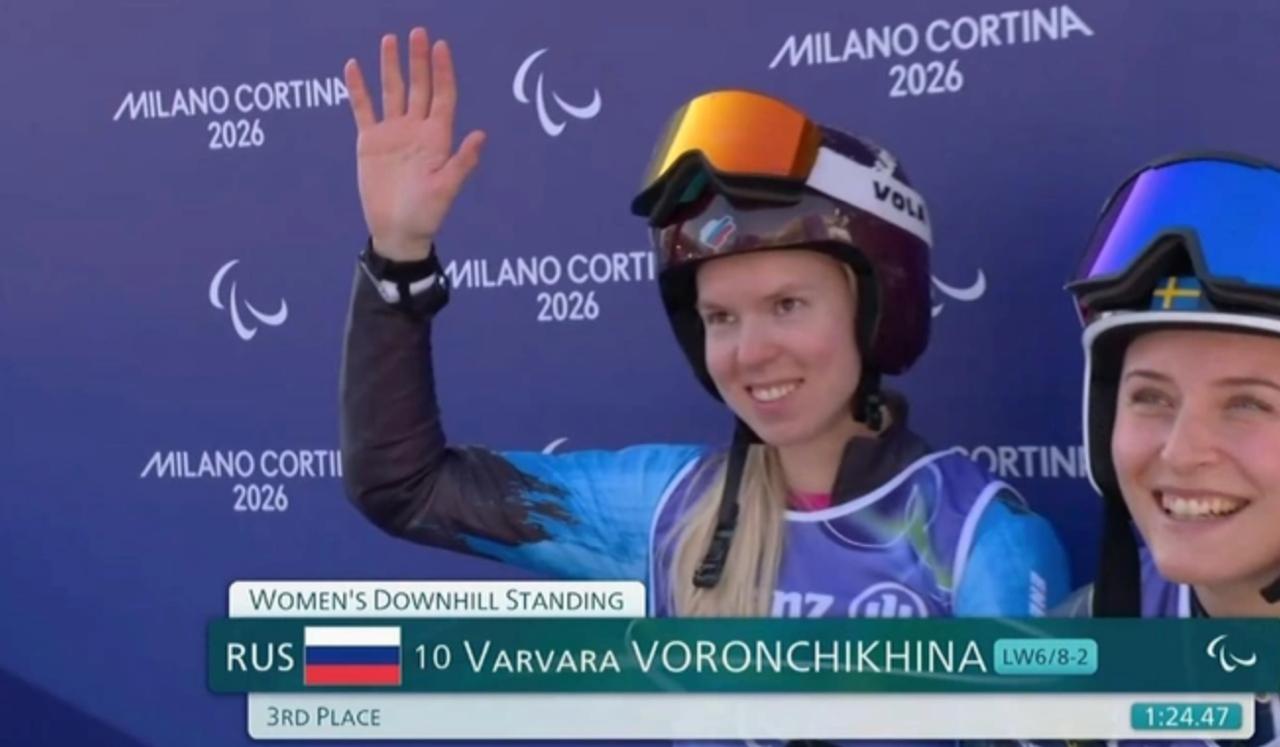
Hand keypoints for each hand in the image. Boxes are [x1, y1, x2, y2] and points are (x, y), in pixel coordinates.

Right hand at [344, 27, 485, 261]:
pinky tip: (353, 66)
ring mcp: (393, 133)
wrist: (397, 231)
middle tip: (418, 32)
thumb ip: (461, 162)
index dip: (442, 72)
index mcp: (437, 138)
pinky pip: (363, 109)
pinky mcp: (370, 142)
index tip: (441, 46)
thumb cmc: (426, 214)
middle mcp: (416, 130)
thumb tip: (480, 135)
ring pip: (392, 92)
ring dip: (391, 67)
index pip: (443, 97)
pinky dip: (358, 89)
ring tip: (390, 40)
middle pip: (418, 87)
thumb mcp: (445, 190)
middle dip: (418, 61)